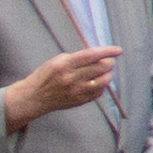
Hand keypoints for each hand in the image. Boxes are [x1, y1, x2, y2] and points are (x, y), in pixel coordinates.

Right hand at [5, 44, 120, 126]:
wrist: (34, 97)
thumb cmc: (45, 75)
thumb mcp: (57, 60)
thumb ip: (77, 58)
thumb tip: (98, 56)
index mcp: (65, 65)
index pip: (91, 56)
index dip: (107, 52)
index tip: (118, 50)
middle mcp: (71, 78)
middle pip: (100, 68)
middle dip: (108, 63)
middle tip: (108, 62)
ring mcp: (76, 91)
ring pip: (103, 82)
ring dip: (108, 75)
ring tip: (105, 72)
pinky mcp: (78, 101)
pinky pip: (98, 93)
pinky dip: (102, 86)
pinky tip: (97, 82)